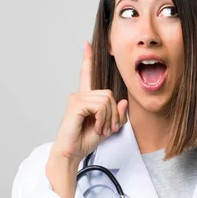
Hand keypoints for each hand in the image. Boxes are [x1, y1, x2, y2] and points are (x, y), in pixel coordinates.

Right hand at [50, 41, 127, 166]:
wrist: (72, 152)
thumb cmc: (87, 140)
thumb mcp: (109, 126)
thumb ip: (118, 114)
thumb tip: (123, 101)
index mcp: (86, 98)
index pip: (87, 75)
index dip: (87, 59)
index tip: (86, 44)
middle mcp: (80, 95)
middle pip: (109, 94)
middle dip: (114, 113)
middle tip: (108, 128)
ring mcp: (77, 99)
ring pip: (106, 100)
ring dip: (109, 118)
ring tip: (101, 129)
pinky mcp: (76, 105)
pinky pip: (100, 106)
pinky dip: (103, 119)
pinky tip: (96, 128)